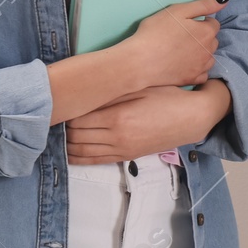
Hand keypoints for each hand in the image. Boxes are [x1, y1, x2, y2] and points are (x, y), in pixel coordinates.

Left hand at [66, 80, 230, 163]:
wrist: (191, 118)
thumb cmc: (168, 97)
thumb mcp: (140, 87)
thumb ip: (112, 92)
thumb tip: (85, 94)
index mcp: (117, 117)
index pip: (77, 118)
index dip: (65, 112)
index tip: (60, 104)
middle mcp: (116, 136)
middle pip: (75, 135)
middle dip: (63, 127)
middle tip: (56, 116)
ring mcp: (121, 149)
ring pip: (80, 150)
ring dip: (66, 142)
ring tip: (58, 132)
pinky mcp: (126, 156)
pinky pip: (93, 160)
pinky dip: (77, 157)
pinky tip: (68, 150)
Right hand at [124, 0, 224, 88]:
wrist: (139, 61)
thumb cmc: (156, 32)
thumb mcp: (179, 10)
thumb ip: (204, 4)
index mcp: (207, 32)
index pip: (214, 24)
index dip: (200, 21)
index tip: (186, 23)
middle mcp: (208, 50)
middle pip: (212, 40)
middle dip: (202, 36)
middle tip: (182, 35)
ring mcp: (201, 67)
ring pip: (209, 57)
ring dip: (201, 52)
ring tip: (183, 50)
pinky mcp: (191, 79)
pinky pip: (202, 74)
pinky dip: (197, 68)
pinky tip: (185, 64)